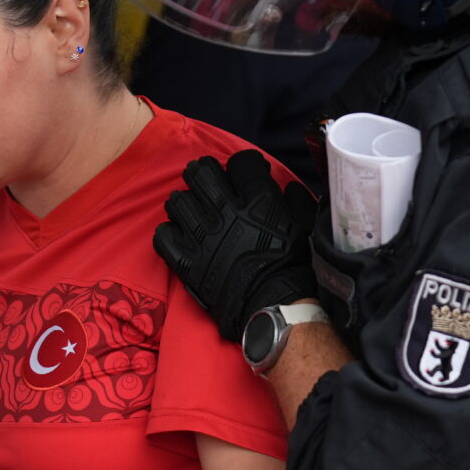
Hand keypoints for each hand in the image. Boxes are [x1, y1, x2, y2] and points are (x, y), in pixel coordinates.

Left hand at [153, 150, 318, 343]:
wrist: (275, 307)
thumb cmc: (294, 267)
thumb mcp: (306, 227)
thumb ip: (296, 201)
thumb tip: (287, 187)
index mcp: (257, 201)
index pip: (240, 162)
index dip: (242, 164)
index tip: (243, 173)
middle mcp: (226, 211)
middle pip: (201, 173)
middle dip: (203, 172)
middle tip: (206, 182)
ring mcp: (202, 235)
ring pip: (177, 201)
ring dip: (184, 202)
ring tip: (190, 209)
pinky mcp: (186, 259)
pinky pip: (163, 236)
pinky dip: (168, 232)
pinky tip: (178, 234)